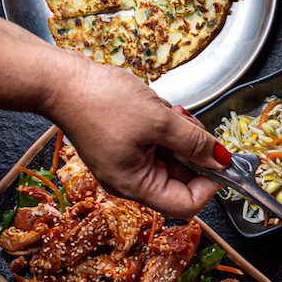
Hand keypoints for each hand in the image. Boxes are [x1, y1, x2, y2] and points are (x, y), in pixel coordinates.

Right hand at [44, 53, 226, 218]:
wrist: (59, 78)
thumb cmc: (96, 100)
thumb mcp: (158, 120)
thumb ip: (195, 143)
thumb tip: (222, 160)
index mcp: (136, 185)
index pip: (187, 204)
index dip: (210, 185)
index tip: (223, 162)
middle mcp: (131, 179)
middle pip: (183, 178)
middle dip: (194, 151)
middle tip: (191, 126)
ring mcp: (128, 161)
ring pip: (174, 156)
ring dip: (180, 134)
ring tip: (169, 112)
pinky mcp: (126, 143)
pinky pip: (159, 142)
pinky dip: (166, 126)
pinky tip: (157, 109)